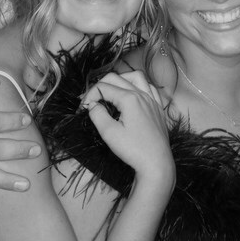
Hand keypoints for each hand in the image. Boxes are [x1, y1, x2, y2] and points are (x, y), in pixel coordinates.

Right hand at [84, 71, 174, 189]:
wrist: (156, 163)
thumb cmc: (133, 150)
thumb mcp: (109, 133)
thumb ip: (97, 114)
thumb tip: (92, 105)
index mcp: (129, 99)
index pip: (103, 87)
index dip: (89, 96)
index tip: (82, 109)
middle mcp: (142, 94)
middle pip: (116, 78)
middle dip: (100, 86)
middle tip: (91, 100)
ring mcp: (152, 100)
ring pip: (135, 77)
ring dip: (120, 79)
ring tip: (110, 90)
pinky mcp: (157, 107)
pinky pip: (148, 87)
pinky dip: (137, 85)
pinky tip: (132, 94)